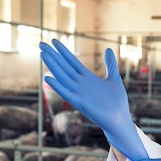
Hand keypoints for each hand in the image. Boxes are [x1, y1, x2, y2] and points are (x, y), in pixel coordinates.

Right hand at [39, 39, 147, 160]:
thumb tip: (108, 49)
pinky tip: (48, 77)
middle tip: (41, 44)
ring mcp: (79, 93)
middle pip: (64, 67)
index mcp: (87, 78)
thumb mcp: (114, 78)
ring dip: (52, 66)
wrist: (120, 120)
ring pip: (62, 77)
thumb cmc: (117, 102)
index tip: (54, 40)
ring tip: (43, 54)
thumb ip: (110, 64)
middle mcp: (80, 84)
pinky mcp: (80, 103)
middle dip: (53, 55)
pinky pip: (66, 94)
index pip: (71, 62)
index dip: (63, 51)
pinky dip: (57, 86)